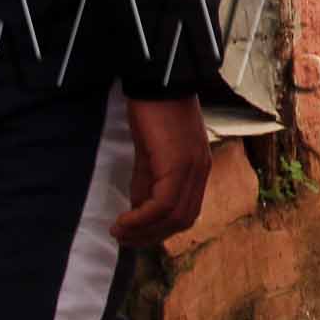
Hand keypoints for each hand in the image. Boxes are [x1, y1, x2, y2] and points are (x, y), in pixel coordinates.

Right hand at [117, 95, 211, 245]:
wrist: (158, 80)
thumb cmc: (153, 110)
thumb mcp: (150, 152)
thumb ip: (148, 180)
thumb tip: (138, 209)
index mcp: (198, 169)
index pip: (186, 212)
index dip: (161, 230)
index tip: (135, 235)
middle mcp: (200, 172)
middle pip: (182, 220)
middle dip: (151, 236)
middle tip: (124, 239)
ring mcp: (193, 169)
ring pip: (174, 216)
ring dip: (144, 231)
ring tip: (119, 233)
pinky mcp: (178, 164)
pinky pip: (164, 204)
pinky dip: (143, 218)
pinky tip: (123, 220)